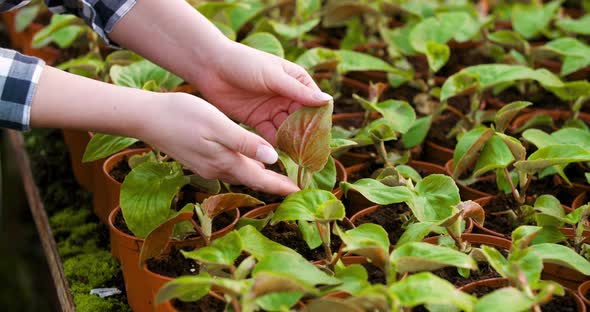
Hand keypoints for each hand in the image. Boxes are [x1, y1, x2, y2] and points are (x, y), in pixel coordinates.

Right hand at [139, 92, 298, 194]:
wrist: (147, 117)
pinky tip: (254, 155)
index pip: (261, 180)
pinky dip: (247, 163)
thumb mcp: (218, 125)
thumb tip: (273, 158)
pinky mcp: (201, 159)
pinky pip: (231, 165)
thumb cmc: (182, 116)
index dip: (282, 186)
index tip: (301, 192)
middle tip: (298, 181)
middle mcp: (218, 169)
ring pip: (243, 172)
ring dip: (262, 173)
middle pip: (254, 179)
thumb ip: (245, 143)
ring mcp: (208, 166)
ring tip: (283, 169)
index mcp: (225, 162)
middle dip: (275, 182)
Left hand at [191, 40, 332, 144]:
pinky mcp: (256, 120)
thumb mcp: (273, 76)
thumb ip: (298, 91)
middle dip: (306, 136)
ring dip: (291, 143)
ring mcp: (272, 109)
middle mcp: (287, 96)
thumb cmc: (244, 62)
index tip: (324, 138)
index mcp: (296, 81)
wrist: (210, 66)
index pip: (314, 103)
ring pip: (287, 130)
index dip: (320, 119)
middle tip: (311, 154)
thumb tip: (328, 101)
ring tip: (296, 158)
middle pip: (302, 120)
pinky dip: (273, 145)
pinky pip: (269, 135)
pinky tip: (278, 156)